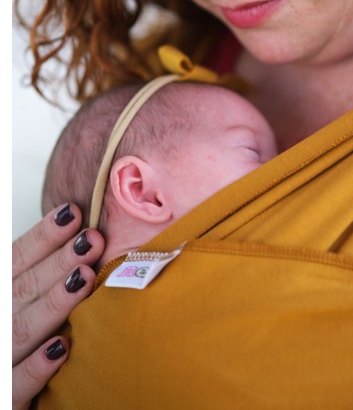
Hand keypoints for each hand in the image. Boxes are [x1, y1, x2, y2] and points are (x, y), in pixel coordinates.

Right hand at [12, 204, 104, 409]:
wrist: (5, 378)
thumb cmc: (18, 334)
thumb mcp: (21, 295)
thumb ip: (40, 274)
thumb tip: (83, 233)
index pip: (16, 260)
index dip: (43, 236)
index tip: (73, 213)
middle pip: (23, 288)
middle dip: (58, 262)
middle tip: (92, 240)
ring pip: (22, 329)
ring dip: (53, 303)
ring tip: (84, 278)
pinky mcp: (6, 398)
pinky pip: (17, 384)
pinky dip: (37, 366)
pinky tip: (62, 347)